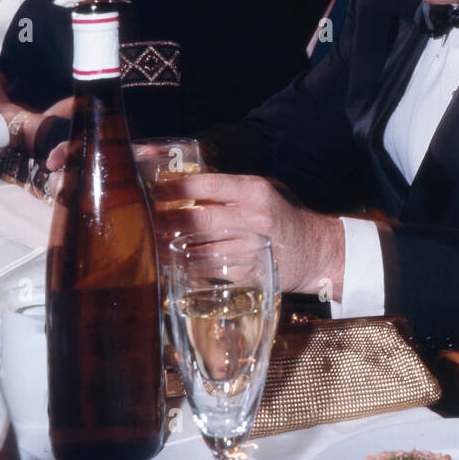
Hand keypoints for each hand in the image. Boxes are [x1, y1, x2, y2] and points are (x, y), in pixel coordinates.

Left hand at [153, 171, 343, 295]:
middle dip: (166, 220)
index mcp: (255, 191)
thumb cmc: (282, 214)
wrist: (314, 250)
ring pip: (199, 250)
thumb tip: (184, 185)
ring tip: (151, 244)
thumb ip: (228, 188)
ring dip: (171, 249)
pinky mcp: (248, 274)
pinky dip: (189, 269)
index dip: (176, 187)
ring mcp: (251, 249)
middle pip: (198, 219)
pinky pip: (209, 272)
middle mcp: (254, 218)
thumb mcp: (262, 190)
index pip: (207, 185)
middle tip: (144, 220)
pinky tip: (174, 264)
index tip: (154, 190)